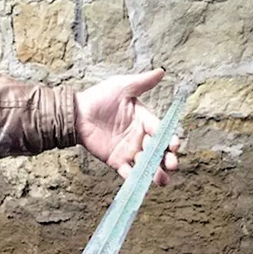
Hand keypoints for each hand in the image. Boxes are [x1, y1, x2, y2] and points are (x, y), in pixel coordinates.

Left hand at [75, 68, 179, 184]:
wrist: (77, 114)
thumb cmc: (99, 98)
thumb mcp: (122, 87)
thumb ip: (142, 82)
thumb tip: (162, 71)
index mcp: (144, 120)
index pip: (161, 131)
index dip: (170, 139)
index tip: (175, 145)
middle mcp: (140, 137)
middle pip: (158, 151)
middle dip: (167, 159)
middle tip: (172, 164)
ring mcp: (129, 151)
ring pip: (146, 164)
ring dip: (156, 172)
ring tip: (162, 180)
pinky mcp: (116, 161)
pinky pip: (128, 172)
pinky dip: (134, 178)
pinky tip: (141, 182)